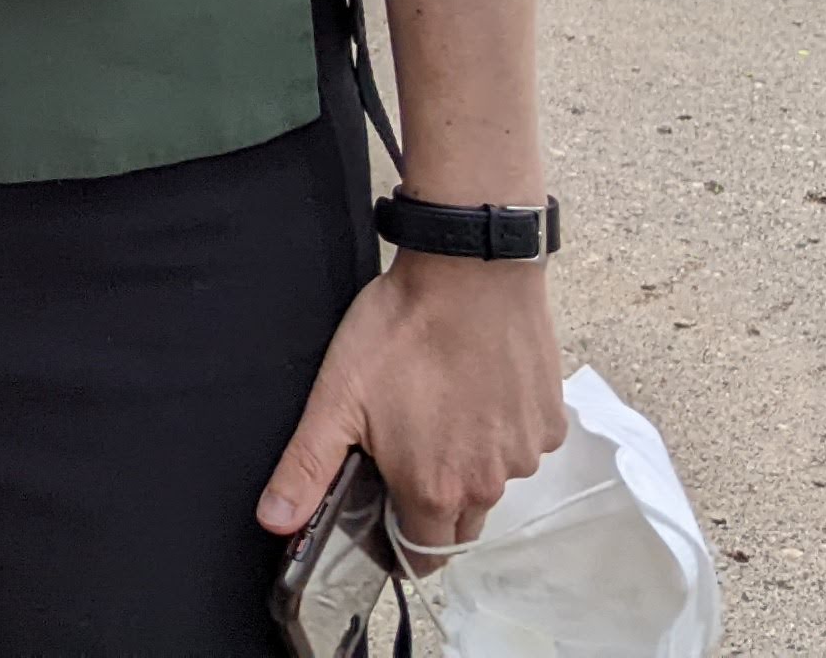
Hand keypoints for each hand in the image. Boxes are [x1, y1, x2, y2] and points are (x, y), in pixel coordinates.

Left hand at [258, 255, 564, 553]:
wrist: (469, 271)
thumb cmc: (403, 331)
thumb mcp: (337, 397)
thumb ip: (307, 467)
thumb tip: (275, 520)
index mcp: (434, 491)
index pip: (421, 553)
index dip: (398, 539)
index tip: (385, 509)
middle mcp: (488, 485)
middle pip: (460, 524)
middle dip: (433, 504)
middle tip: (406, 450)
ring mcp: (525, 455)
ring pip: (493, 481)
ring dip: (469, 463)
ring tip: (440, 407)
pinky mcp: (550, 423)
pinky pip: (522, 445)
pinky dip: (502, 430)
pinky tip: (477, 388)